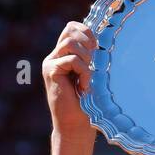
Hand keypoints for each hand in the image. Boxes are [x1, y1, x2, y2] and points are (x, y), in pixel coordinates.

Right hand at [42, 21, 95, 139]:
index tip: (97, 48)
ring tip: (88, 76)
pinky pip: (72, 59)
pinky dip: (83, 71)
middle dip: (87, 41)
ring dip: (85, 58)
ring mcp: (50, 63)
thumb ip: (91, 58)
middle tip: (93, 62)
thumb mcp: (92, 75)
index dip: (86, 31)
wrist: (75, 126)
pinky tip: (84, 86)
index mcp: (64, 55)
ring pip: (70, 43)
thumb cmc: (87, 104)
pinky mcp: (50, 71)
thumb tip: (103, 39)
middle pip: (70, 30)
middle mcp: (54, 57)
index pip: (72, 27)